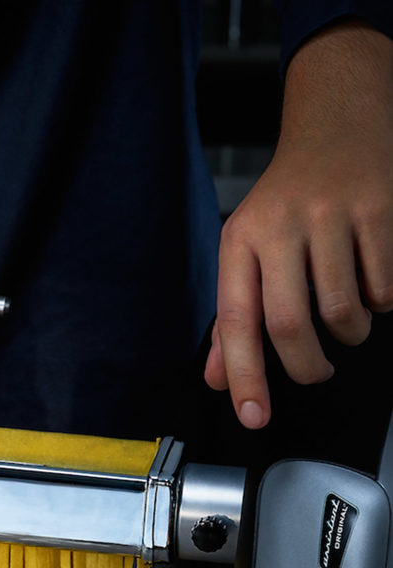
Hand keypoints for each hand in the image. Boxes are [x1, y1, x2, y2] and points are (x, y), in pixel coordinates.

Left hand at [205, 21, 392, 427]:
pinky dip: (382, 300)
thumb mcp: (246, 251)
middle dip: (306, 366)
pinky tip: (371, 281)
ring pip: (344, 311)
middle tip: (316, 373)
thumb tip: (220, 380)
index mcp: (240, 240)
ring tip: (346, 320)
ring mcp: (333, 215)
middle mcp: (280, 226)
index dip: (244, 374)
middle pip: (290, 324)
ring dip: (349, 334)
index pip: (235, 320)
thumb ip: (233, 317)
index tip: (252, 417)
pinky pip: (385, 286)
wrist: (339, 122)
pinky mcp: (382, 207)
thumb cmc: (286, 202)